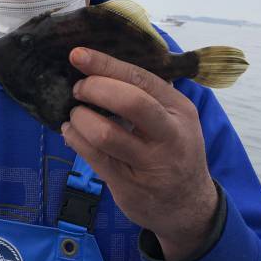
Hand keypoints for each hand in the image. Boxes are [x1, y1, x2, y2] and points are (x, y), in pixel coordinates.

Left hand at [61, 47, 217, 260]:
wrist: (189, 206)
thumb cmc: (173, 150)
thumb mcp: (174, 119)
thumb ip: (146, 94)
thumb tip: (98, 66)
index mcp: (179, 109)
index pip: (140, 78)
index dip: (105, 64)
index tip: (77, 54)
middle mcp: (170, 135)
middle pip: (130, 102)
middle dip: (94, 89)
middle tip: (78, 90)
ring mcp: (151, 164)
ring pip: (105, 133)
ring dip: (80, 118)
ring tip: (74, 115)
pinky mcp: (130, 186)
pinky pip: (94, 156)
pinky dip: (75, 139)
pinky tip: (71, 132)